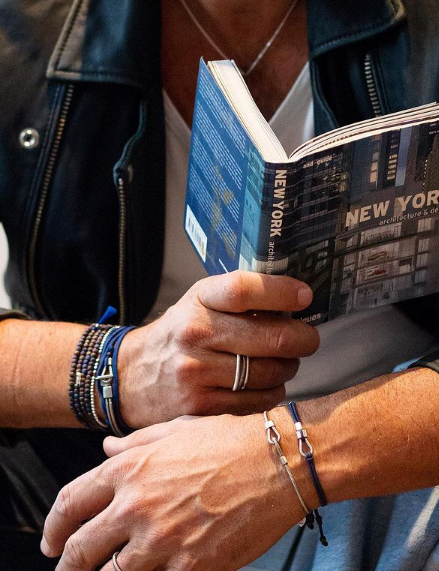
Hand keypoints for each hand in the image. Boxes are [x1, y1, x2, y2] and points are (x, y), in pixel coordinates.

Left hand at [41, 411, 305, 570]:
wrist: (276, 461)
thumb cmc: (228, 440)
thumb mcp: (175, 430)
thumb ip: (134, 443)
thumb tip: (106, 450)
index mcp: (129, 469)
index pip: (70, 504)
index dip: (53, 526)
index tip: (52, 540)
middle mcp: (137, 506)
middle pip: (81, 550)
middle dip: (68, 565)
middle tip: (67, 569)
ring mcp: (162, 541)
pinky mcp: (191, 567)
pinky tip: (154, 569)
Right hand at [118, 271, 318, 426]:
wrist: (132, 376)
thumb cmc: (178, 334)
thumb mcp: (198, 303)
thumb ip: (237, 300)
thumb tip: (293, 300)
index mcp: (198, 300)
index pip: (243, 289)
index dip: (282, 292)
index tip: (305, 297)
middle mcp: (196, 333)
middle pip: (271, 337)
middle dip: (303, 339)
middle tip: (307, 339)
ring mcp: (197, 372)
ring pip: (270, 372)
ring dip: (288, 368)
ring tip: (284, 362)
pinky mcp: (201, 405)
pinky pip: (258, 401)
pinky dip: (272, 392)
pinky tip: (267, 384)